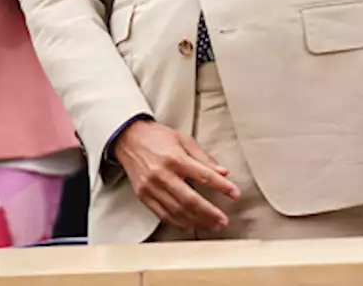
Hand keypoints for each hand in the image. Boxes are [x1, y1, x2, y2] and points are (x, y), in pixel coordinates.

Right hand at [114, 119, 239, 232]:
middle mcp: (162, 174)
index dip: (222, 186)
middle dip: (210, 212)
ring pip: (178, 210)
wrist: (128, 139)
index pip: (204, 175)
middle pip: (191, 199)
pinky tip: (190, 226)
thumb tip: (223, 171)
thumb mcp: (183, 139)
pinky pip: (163, 214)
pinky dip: (178, 223)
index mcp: (175, 158)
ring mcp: (152, 187)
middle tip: (223, 220)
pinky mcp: (144, 195)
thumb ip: (203, 157)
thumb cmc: (157, 137)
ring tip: (212, 225)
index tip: (234, 193)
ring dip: (197, 221)